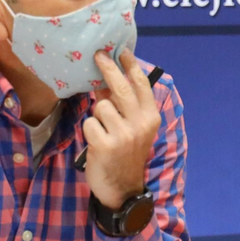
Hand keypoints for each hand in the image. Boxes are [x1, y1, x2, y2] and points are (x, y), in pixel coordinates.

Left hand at [81, 47, 160, 209]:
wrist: (123, 189)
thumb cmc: (126, 155)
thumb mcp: (134, 130)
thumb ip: (124, 107)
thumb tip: (106, 80)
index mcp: (150, 118)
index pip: (142, 86)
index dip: (131, 66)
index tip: (122, 51)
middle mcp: (140, 124)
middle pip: (121, 88)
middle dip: (109, 69)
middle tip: (98, 54)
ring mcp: (123, 135)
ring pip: (101, 107)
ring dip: (97, 116)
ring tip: (103, 131)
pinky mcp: (105, 145)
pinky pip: (89, 123)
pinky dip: (89, 131)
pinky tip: (96, 143)